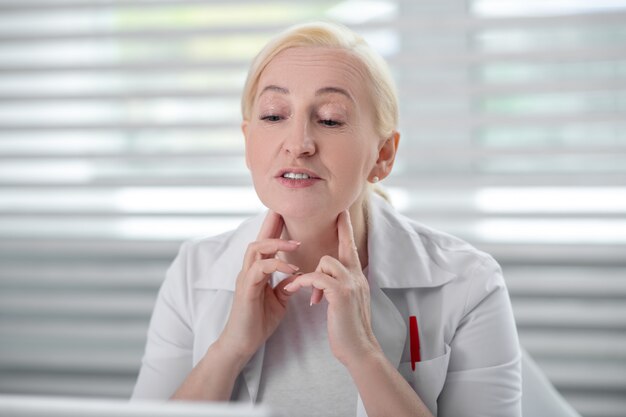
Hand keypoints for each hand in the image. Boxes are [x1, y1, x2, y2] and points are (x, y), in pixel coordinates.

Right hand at [218, 210, 299, 361]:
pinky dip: (276, 265)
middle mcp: (249, 270)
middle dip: (272, 224)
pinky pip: (260, 269)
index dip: (275, 227)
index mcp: (257, 271)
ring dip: (276, 244)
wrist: (242, 344)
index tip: (286, 212)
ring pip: (255, 249)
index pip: (266, 244)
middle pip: (258, 239)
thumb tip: (297, 275)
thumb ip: (285, 285)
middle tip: (287, 212)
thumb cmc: (258, 322)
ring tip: (296, 244)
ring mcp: (245, 278)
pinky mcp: (246, 289)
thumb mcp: (278, 300)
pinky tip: (291, 269)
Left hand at [284, 210, 381, 366]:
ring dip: (309, 274)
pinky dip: (303, 282)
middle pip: (340, 250)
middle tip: (318, 243)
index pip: (352, 247)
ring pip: (326, 261)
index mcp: (357, 277)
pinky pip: (317, 276)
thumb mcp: (345, 303)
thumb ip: (338, 287)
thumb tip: (326, 281)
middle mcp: (357, 276)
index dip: (346, 228)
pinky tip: (294, 292)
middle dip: (329, 246)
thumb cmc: (348, 330)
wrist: (359, 350)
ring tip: (299, 290)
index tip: (342, 212)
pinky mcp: (341, 293)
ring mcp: (351, 283)